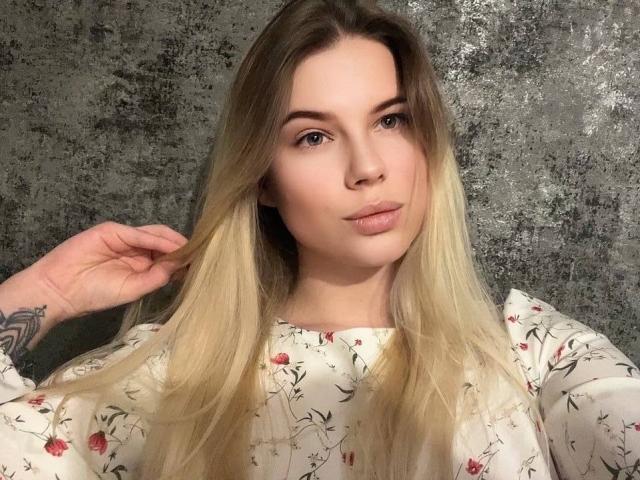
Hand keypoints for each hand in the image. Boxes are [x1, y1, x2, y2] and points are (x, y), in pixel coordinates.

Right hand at [25, 221, 188, 321]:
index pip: (167, 257)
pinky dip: (157, 240)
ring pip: (156, 234)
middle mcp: (135, 250)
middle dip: (182, 248)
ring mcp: (124, 238)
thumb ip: (157, 277)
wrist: (61, 290)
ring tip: (191, 250)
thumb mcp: (133, 289)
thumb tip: (181, 266)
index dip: (183, 259)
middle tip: (202, 255)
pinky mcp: (112, 231)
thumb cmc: (95, 294)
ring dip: (174, 242)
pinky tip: (171, 247)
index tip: (203, 265)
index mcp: (140, 265)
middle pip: (165, 243)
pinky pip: (139, 234)